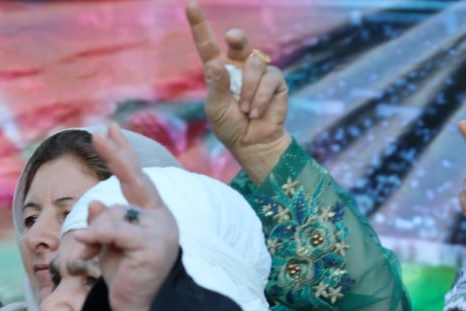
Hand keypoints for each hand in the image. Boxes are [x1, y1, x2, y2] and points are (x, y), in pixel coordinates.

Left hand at [66, 124, 179, 310]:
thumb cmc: (128, 279)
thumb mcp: (109, 247)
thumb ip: (105, 224)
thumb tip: (96, 202)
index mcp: (152, 215)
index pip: (137, 179)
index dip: (123, 154)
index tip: (109, 131)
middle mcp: (160, 218)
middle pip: (136, 179)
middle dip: (116, 155)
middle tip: (98, 132)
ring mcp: (159, 230)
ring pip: (113, 214)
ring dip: (91, 236)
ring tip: (85, 255)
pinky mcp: (152, 245)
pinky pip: (114, 231)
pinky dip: (94, 237)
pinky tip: (84, 246)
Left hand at [186, 2, 289, 179]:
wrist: (253, 143)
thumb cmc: (230, 126)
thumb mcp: (216, 109)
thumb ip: (216, 87)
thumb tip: (215, 63)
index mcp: (219, 70)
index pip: (207, 45)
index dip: (199, 25)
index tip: (190, 5)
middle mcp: (238, 66)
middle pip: (238, 40)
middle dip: (236, 37)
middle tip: (232, 39)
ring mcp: (258, 71)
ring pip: (254, 63)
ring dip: (248, 90)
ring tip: (245, 110)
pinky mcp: (275, 80)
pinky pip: (269, 78)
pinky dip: (260, 97)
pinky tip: (255, 111)